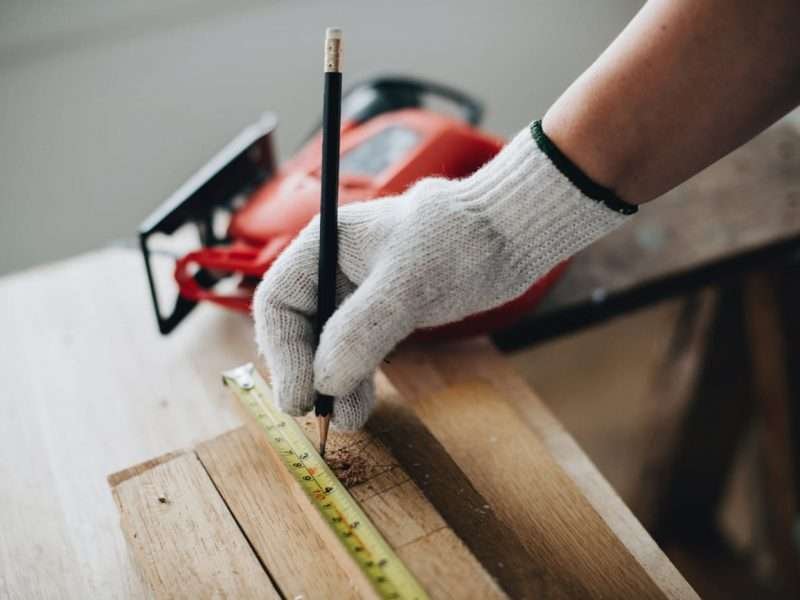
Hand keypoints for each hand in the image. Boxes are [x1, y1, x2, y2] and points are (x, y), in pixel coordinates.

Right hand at [253, 124, 632, 429]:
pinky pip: (354, 353)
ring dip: (331, 384)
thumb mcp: (408, 283)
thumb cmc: (459, 241)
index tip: (299, 396)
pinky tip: (359, 406)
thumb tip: (325, 381)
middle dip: (305, 372)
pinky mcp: (381, 314)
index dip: (281, 352)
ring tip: (346, 420)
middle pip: (296, 329)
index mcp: (324, 246)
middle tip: (318, 415)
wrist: (507, 237)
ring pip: (325, 347)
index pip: (278, 302)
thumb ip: (362, 330)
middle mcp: (332, 270)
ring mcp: (355, 294)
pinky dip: (354, 380)